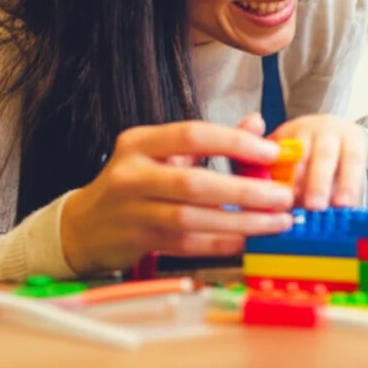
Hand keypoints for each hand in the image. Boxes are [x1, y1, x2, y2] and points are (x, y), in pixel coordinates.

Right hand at [60, 121, 294, 274]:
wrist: (83, 225)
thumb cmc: (135, 181)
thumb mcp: (164, 152)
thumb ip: (212, 138)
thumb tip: (258, 123)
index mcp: (140, 142)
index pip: (192, 134)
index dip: (234, 142)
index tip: (271, 151)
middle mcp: (132, 174)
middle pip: (195, 182)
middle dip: (245, 191)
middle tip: (283, 196)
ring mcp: (132, 211)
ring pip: (193, 218)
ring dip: (241, 221)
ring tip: (277, 222)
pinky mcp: (138, 241)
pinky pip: (188, 244)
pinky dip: (222, 243)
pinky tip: (249, 240)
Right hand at [269, 114, 366, 209]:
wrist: (325, 130)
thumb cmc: (339, 160)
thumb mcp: (348, 171)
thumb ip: (343, 194)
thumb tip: (338, 221)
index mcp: (351, 139)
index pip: (353, 160)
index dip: (348, 183)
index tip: (343, 205)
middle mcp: (327, 131)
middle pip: (324, 155)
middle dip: (319, 182)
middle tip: (315, 206)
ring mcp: (302, 130)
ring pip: (297, 155)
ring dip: (292, 181)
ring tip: (289, 203)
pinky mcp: (280, 134)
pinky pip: (274, 155)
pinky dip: (271, 173)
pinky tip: (268, 191)